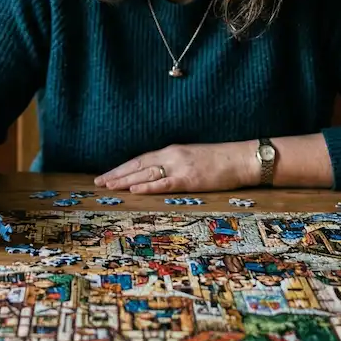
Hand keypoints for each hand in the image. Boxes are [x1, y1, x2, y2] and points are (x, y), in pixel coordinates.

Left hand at [94, 143, 253, 193]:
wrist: (241, 158)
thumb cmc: (219, 160)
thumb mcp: (192, 157)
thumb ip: (175, 163)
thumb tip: (159, 173)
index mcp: (172, 150)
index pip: (140, 159)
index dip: (122, 168)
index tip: (107, 175)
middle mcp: (172, 156)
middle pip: (137, 165)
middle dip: (117, 174)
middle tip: (99, 182)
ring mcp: (180, 167)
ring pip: (146, 174)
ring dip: (125, 181)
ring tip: (108, 187)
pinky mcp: (189, 179)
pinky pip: (164, 183)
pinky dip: (147, 187)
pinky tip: (134, 190)